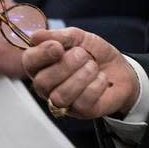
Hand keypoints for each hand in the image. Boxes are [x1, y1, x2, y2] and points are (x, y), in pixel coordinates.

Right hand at [23, 28, 138, 119]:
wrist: (120, 68)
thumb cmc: (94, 53)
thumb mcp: (79, 37)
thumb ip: (59, 36)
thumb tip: (35, 36)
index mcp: (43, 64)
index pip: (29, 62)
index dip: (42, 54)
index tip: (58, 46)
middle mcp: (48, 86)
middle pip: (42, 81)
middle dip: (66, 64)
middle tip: (83, 55)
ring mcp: (63, 101)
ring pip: (60, 96)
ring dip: (82, 76)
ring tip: (93, 66)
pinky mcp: (81, 111)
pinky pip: (82, 102)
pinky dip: (96, 85)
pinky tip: (101, 78)